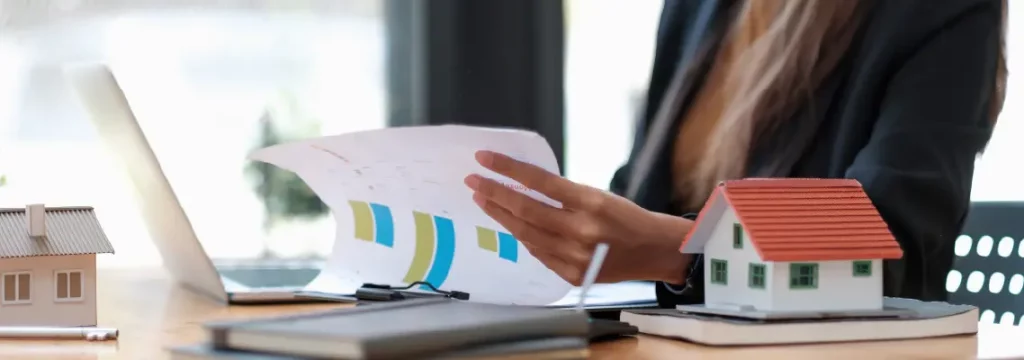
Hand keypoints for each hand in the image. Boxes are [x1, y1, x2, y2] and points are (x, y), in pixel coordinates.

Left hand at [464, 150, 693, 285]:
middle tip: (473, 180)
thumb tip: (524, 186)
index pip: (539, 182)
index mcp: (591, 203)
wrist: (653, 252)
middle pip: (525, 209)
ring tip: (483, 200)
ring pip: (526, 233)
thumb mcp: (599, 195)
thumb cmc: (627, 218)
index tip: (485, 159)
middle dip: (494, 193)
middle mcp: (580, 231)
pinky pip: (537, 252)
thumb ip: (563, 194)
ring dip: (501, 215)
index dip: (508, 169)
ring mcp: (574, 257)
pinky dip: (522, 236)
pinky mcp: (570, 274)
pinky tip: (509, 223)